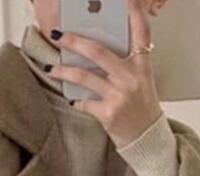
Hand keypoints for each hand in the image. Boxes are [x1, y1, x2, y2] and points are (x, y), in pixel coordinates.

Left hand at [50, 0, 162, 147]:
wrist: (148, 139)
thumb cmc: (142, 108)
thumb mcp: (142, 80)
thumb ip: (126, 63)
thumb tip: (95, 51)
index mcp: (142, 65)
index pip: (142, 32)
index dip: (134, 12)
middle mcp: (131, 78)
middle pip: (98, 51)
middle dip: (74, 41)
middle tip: (58, 35)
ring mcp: (119, 96)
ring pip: (84, 77)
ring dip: (63, 72)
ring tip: (51, 69)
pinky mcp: (108, 114)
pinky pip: (84, 103)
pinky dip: (76, 101)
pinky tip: (72, 99)